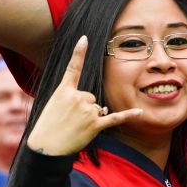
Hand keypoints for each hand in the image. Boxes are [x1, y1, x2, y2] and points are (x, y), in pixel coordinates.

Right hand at [28, 36, 141, 155]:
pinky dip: (128, 115)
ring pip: (97, 108)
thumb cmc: (48, 127)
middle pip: (90, 96)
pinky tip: (140, 112)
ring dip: (90, 118)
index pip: (73, 68)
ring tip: (75, 127)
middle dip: (83, 108)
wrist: (46, 148)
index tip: (84, 38)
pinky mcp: (95, 124)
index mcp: (64, 91)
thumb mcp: (53, 106)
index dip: (79, 52)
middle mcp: (77, 97)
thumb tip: (94, 104)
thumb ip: (71, 99)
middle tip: (69, 120)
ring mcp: (87, 111)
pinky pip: (115, 117)